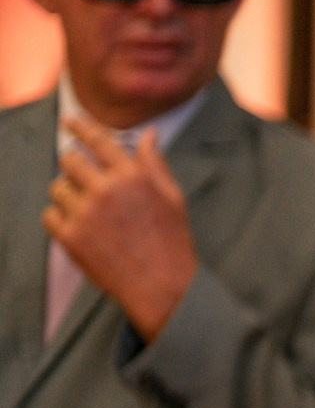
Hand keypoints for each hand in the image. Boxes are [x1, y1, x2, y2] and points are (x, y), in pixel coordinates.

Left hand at [44, 117, 195, 340]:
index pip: (98, 139)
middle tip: (84, 180)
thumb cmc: (171, 241)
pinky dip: (60, 218)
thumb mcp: (173, 197)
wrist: (162, 286)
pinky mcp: (69, 236)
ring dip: (68, 194)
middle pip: (69, 159)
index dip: (80, 125)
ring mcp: (85, 213)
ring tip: (88, 212)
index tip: (69, 121)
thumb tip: (149, 133)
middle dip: (74, 166)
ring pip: (57, 187)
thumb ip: (155, 162)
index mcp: (133, 176)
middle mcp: (107, 189)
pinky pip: (49, 214)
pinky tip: (81, 229)